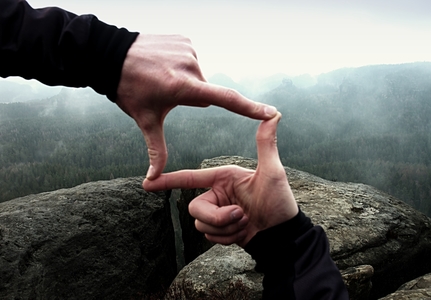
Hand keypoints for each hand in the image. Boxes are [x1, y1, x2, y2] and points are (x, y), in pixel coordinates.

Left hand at [115, 34, 277, 179]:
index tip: (271, 112)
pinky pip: (190, 59)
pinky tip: (162, 63)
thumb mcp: (144, 120)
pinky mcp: (184, 40)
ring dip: (184, 80)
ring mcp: (188, 50)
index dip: (249, 108)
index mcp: (184, 87)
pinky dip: (180, 64)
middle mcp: (190, 66)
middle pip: (203, 91)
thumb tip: (153, 178)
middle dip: (190, 96)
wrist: (111, 55)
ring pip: (196, 76)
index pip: (225, 99)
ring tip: (161, 76)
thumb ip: (156, 149)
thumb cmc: (129, 90)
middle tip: (165, 93)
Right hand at [143, 112, 298, 246]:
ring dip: (225, 229)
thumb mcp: (273, 171)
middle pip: (195, 208)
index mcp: (224, 178)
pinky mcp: (219, 229)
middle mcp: (217, 193)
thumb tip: (273, 114)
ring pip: (201, 224)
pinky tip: (243, 233)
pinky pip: (209, 236)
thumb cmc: (279, 201)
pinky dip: (226, 238)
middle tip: (240, 216)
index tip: (149, 182)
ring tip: (245, 223)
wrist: (281, 235)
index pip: (191, 178)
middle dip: (218, 217)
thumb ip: (266, 144)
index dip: (169, 180)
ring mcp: (218, 212)